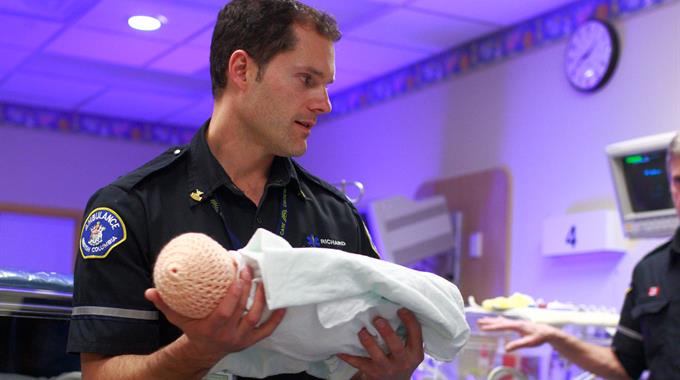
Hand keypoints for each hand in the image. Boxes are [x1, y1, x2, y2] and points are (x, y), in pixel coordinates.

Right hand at [145, 266, 285, 363]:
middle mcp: (230, 334)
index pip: (228, 309)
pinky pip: (268, 330)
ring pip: (258, 318)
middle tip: (251, 269)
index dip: (235, 291)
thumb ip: (165, 304)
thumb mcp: (177, 318)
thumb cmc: (192, 330)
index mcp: (213, 328)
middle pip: (245, 310)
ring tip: (264, 279)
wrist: (203, 350)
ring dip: (263, 298)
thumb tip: (150, 291)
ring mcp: (243, 338)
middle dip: (249, 288)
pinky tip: (282, 303)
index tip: (238, 271)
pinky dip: (276, 317)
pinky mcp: (252, 339)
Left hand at [338, 308, 423, 379]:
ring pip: (377, 355)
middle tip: (377, 319)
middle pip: (396, 346)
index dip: (409, 320)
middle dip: (386, 332)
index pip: (415, 334)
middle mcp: (402, 361)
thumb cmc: (400, 359)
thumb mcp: (410, 350)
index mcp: (415, 353)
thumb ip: (407, 334)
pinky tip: (340, 348)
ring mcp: (386, 368)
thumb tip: (395, 305)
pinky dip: (348, 356)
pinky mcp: (372, 373)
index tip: (400, 308)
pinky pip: (358, 363)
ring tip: (361, 331)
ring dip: (368, 342)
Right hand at [477, 316, 558, 350]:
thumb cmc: (539, 337)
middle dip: (489, 322)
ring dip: (492, 320)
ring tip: (483, 319)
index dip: (491, 328)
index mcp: (517, 326)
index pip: (501, 326)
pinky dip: (499, 320)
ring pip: (502, 320)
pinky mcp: (518, 324)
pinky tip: (497, 319)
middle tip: (478, 322)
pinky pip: (506, 321)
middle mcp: (516, 322)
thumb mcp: (529, 343)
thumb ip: (517, 345)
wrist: (548, 332)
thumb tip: (506, 348)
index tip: (482, 328)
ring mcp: (517, 322)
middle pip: (499, 321)